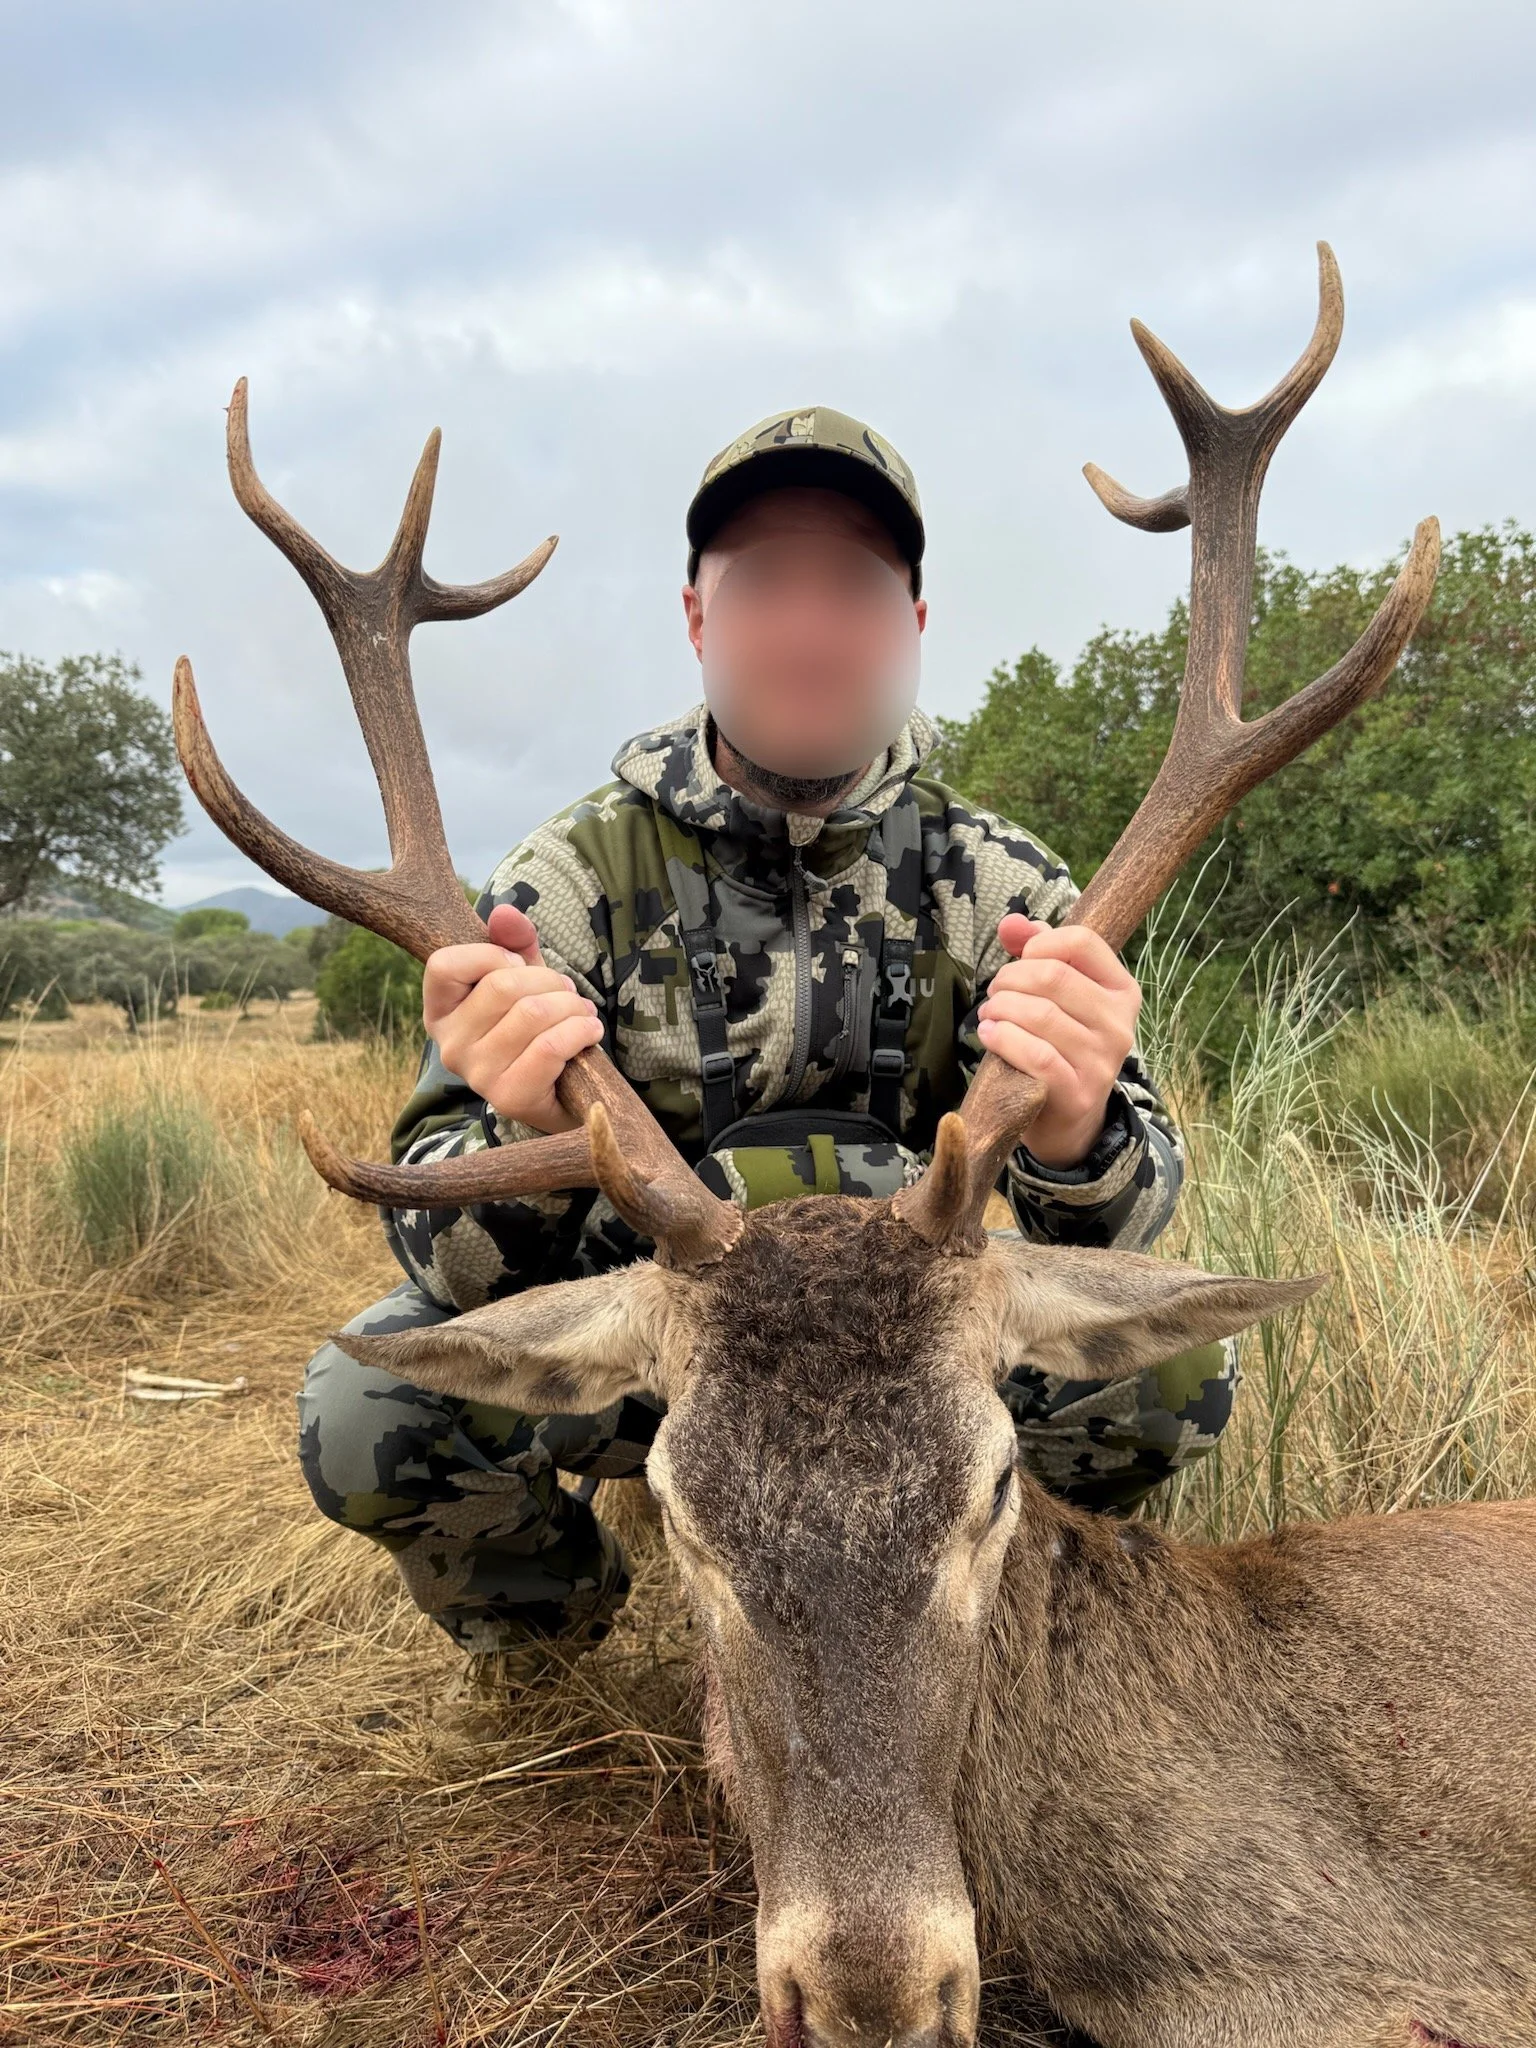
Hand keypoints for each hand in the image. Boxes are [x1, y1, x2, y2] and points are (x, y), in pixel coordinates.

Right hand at [422, 904, 603, 1134]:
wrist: (561, 1093)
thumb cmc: (537, 1029)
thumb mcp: (524, 978)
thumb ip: (514, 942)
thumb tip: (505, 914)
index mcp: (440, 1011)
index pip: (444, 965)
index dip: (490, 955)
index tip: (518, 966)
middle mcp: (449, 1046)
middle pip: (501, 986)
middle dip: (550, 981)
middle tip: (568, 992)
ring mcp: (477, 1075)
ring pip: (532, 1014)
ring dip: (572, 1006)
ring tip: (583, 1013)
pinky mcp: (510, 1097)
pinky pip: (550, 1047)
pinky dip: (580, 1031)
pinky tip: (589, 1031)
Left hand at [976, 914, 1141, 1168]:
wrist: (1070, 1120)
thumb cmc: (1060, 1046)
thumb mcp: (1058, 998)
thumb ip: (1036, 952)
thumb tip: (1010, 922)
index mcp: (1121, 991)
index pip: (1082, 942)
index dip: (1040, 943)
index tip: (1021, 960)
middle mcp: (1119, 1024)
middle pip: (1053, 976)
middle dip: (1009, 979)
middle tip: (995, 993)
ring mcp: (1102, 1061)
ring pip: (1041, 1014)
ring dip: (1000, 1009)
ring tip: (989, 1016)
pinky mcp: (1079, 1093)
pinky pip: (1037, 1055)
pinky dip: (1004, 1039)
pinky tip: (990, 1035)